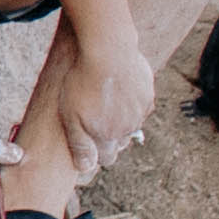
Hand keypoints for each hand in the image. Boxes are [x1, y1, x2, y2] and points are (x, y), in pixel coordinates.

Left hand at [49, 21, 159, 178]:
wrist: (109, 50)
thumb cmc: (83, 82)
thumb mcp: (70, 116)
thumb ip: (79, 144)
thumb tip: (86, 168)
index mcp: (109, 136)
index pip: (107, 159)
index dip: (96, 153)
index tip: (87, 141)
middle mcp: (129, 128)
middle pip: (120, 143)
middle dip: (108, 137)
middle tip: (93, 119)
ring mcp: (141, 111)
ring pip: (131, 124)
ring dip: (120, 119)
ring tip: (103, 102)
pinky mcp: (148, 94)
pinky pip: (140, 106)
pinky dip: (130, 102)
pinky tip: (117, 90)